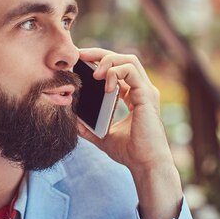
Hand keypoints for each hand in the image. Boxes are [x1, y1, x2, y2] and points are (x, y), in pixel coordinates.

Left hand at [76, 48, 171, 171]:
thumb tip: (72, 120)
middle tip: (80, 55)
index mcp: (134, 97)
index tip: (80, 63)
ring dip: (108, 61)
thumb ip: (88, 127)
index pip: (118, 70)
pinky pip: (130, 71)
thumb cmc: (130, 153)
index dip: (100, 62)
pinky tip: (105, 85)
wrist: (145, 164)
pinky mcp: (147, 95)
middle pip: (123, 59)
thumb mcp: (103, 137)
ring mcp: (146, 91)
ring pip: (129, 60)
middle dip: (100, 54)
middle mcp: (141, 90)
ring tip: (93, 73)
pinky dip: (115, 72)